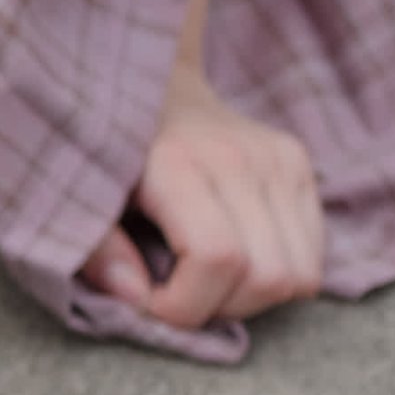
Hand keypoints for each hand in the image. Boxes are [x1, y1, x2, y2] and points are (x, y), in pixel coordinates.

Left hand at [79, 71, 322, 327]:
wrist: (151, 86)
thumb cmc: (105, 151)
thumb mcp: (80, 198)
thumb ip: (97, 252)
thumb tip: (136, 299)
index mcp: (180, 164)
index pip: (218, 259)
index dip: (184, 304)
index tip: (148, 301)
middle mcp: (242, 159)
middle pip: (268, 277)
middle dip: (219, 308)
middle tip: (177, 295)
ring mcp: (280, 160)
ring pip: (301, 276)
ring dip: (252, 300)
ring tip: (205, 282)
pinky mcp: (300, 166)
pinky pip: (313, 257)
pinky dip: (275, 277)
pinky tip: (234, 261)